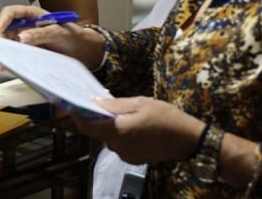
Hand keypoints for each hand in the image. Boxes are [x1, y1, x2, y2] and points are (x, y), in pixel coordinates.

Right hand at [0, 4, 105, 69]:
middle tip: (0, 49)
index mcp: (33, 15)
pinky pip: (14, 55)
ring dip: (3, 50)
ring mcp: (25, 39)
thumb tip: (22, 37)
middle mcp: (26, 26)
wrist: (81, 51)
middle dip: (0, 38)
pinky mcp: (27, 52)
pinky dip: (9, 61)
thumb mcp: (58, 32)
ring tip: (2, 61)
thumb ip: (41, 34)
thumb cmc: (72, 36)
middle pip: (6, 28)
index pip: (12, 12)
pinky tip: (6, 67)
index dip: (3, 19)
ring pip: (8, 43)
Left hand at [71, 97, 204, 164]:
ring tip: (125, 113)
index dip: (77, 116)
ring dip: (111, 127)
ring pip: (110, 138)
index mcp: (117, 131)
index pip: (86, 127)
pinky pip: (120, 145)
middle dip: (98, 119)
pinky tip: (134, 126)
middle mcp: (118, 146)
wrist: (188, 139)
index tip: (73, 105)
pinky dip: (121, 135)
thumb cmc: (165, 117)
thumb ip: (115, 104)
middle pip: (98, 132)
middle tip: (104, 103)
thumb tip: (95, 101)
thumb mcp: (140, 103)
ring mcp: (126, 155)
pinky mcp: (134, 159)